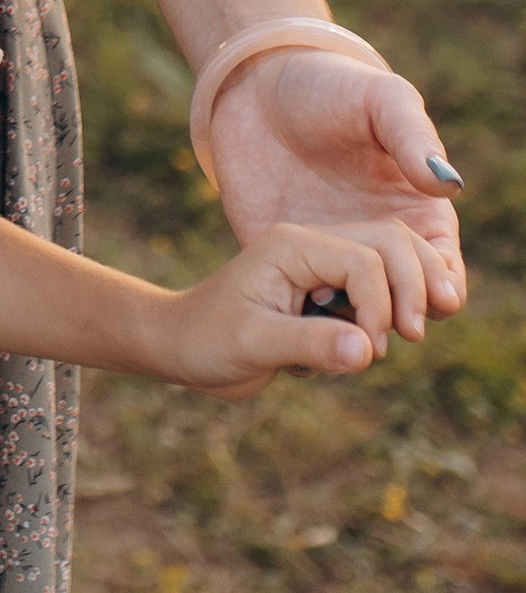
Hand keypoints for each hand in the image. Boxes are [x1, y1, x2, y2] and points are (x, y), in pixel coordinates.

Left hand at [160, 215, 436, 394]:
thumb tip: (367, 350)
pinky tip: (367, 343)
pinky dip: (386, 312)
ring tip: (390, 342)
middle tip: (411, 337)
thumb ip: (310, 343)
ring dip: (402, 299)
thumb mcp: (254, 344)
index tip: (370, 350)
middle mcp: (311, 244)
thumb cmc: (207, 341)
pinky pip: (376, 287)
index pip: (364, 260)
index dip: (380, 306)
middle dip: (411, 288)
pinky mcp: (327, 288)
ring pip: (389, 261)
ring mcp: (321, 264)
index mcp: (293, 244)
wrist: (181, 346)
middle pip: (389, 242)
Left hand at [209, 46, 465, 315]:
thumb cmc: (328, 86)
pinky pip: (304, 312)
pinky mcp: (286, 263)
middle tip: (390, 326)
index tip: (435, 300)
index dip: (444, 291)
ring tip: (345, 325)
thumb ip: (413, 139)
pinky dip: (310, 328)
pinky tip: (304, 324)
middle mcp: (378, 245)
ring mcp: (332, 257)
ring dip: (357, 331)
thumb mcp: (378, 100)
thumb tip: (449, 187)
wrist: (253, 87)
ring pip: (358, 320)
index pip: (445, 274)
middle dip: (405, 321)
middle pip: (409, 307)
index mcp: (415, 215)